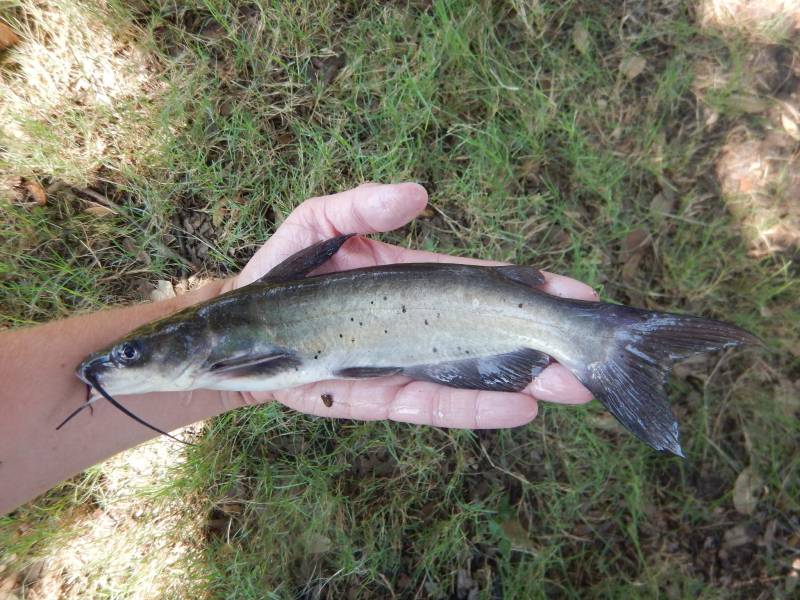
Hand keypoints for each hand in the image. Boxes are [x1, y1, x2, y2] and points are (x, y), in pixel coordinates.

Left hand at [224, 183, 594, 427]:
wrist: (240, 330)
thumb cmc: (280, 271)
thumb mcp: (319, 222)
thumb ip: (362, 207)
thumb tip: (420, 194)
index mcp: (419, 282)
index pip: (486, 284)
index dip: (532, 289)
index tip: (579, 293)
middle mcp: (421, 325)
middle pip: (494, 335)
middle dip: (547, 345)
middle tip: (597, 353)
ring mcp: (405, 364)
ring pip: (476, 376)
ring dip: (527, 381)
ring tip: (576, 388)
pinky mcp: (381, 397)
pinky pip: (434, 405)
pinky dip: (475, 408)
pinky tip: (519, 405)